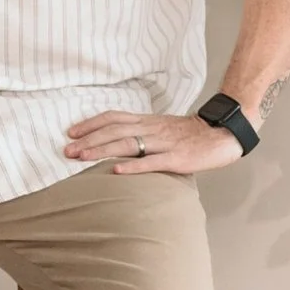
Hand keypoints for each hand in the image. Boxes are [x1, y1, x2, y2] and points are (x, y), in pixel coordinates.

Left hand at [62, 107, 245, 176]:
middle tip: (67, 150)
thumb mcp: (162, 128)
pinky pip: (152, 161)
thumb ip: (141, 132)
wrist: (222, 134)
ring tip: (82, 157)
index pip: (114, 118)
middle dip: (89, 140)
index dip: (91, 124)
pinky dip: (133, 166)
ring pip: (128, 144)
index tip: (71, 132)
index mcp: (148, 121)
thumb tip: (116, 140)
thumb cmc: (190, 135)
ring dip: (102, 150)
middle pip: (114, 130)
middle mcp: (152, 129)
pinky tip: (117, 171)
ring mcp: (164, 143)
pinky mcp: (177, 158)